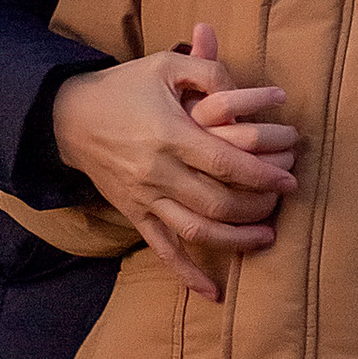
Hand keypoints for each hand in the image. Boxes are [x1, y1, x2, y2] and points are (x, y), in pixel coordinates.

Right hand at [50, 27, 296, 303]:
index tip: (289, 179)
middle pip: (217, 202)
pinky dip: (189, 274)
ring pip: (197, 232)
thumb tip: (260, 92)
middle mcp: (157, 172)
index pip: (225, 163)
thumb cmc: (125, 86)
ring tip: (266, 235)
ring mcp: (145, 198)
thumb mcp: (166, 66)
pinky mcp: (135, 214)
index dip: (262, 175)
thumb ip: (210, 69)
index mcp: (169, 134)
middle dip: (258, 206)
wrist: (68, 116)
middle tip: (284, 199)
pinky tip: (214, 292)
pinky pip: (163, 251)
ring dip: (236, 240)